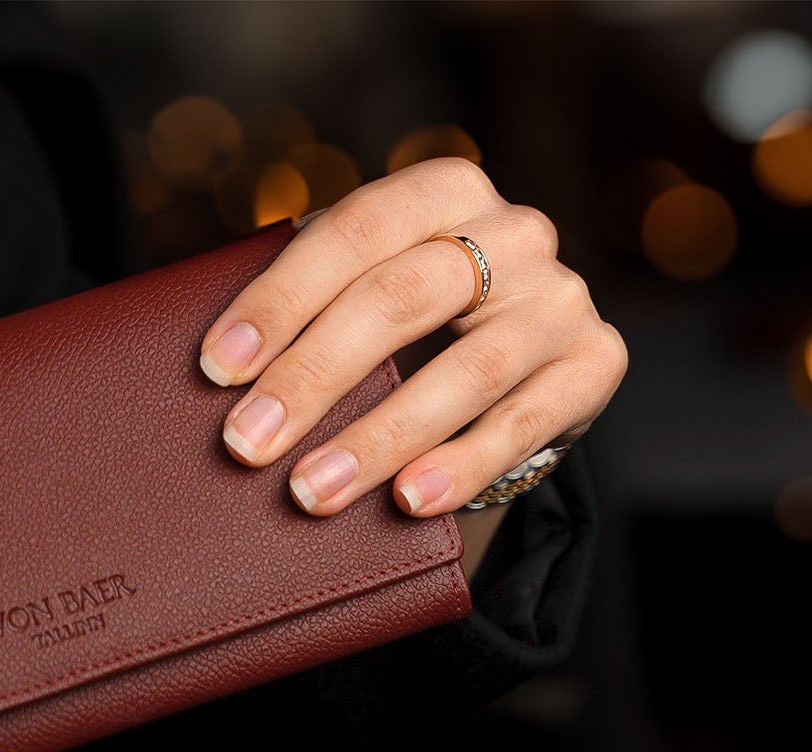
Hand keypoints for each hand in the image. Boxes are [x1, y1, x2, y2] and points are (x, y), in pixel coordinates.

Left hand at [203, 158, 626, 517]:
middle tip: (246, 442)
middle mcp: (515, 231)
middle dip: (313, 376)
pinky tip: (407, 501)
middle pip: (403, 298)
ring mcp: (562, 298)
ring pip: (466, 372)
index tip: (215, 367)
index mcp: (444, 190)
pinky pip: (526, 425)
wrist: (517, 358)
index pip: (354, 232)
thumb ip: (307, 304)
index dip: (280, 299)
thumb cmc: (409, 321)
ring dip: (379, 438)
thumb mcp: (362, 285)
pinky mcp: (596, 364)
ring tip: (310, 491)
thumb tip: (214, 374)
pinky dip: (462, 466)